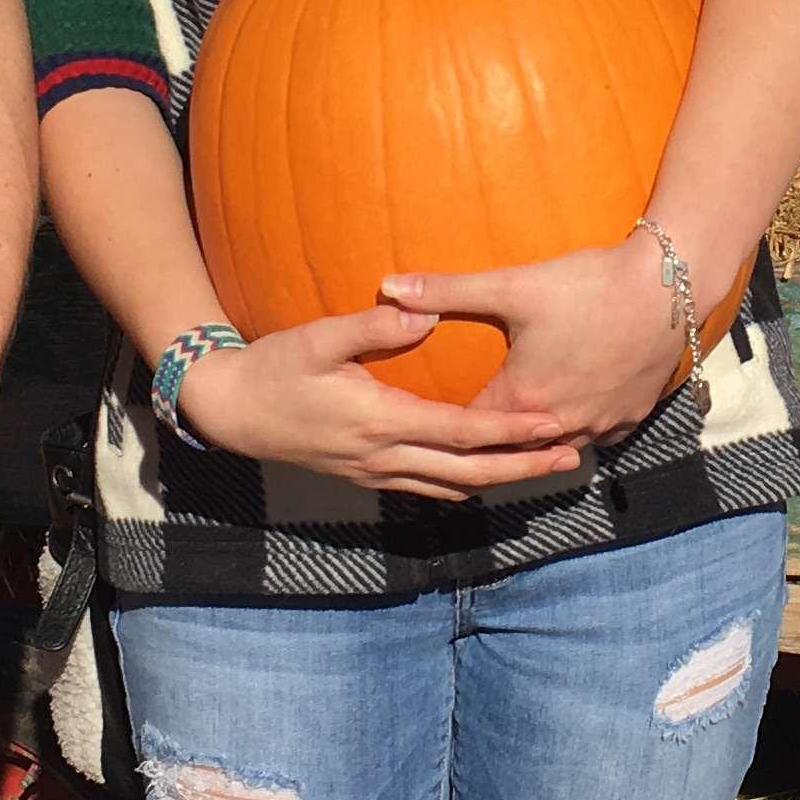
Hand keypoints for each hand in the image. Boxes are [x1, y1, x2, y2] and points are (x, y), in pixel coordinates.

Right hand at [171, 309, 592, 501]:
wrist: (229, 413)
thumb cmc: (272, 368)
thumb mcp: (318, 338)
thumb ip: (372, 325)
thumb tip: (423, 311)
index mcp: (380, 421)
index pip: (462, 432)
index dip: (512, 431)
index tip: (553, 424)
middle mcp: (384, 457)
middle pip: (469, 473)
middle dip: (523, 468)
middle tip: (570, 459)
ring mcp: (375, 474)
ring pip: (451, 488)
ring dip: (499, 481)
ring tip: (540, 469)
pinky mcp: (367, 477)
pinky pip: (429, 488)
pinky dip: (465, 485)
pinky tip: (485, 475)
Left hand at [373, 240, 696, 453]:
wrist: (667, 286)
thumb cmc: (588, 285)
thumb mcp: (512, 285)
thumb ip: (446, 291)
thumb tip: (386, 287)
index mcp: (522, 400)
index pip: (470, 434)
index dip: (445, 433)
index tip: (421, 435)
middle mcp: (560, 424)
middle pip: (512, 454)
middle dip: (486, 450)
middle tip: (457, 451)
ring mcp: (600, 425)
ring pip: (556, 450)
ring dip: (533, 446)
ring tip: (509, 443)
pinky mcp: (631, 416)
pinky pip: (596, 438)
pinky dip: (577, 433)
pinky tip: (569, 420)